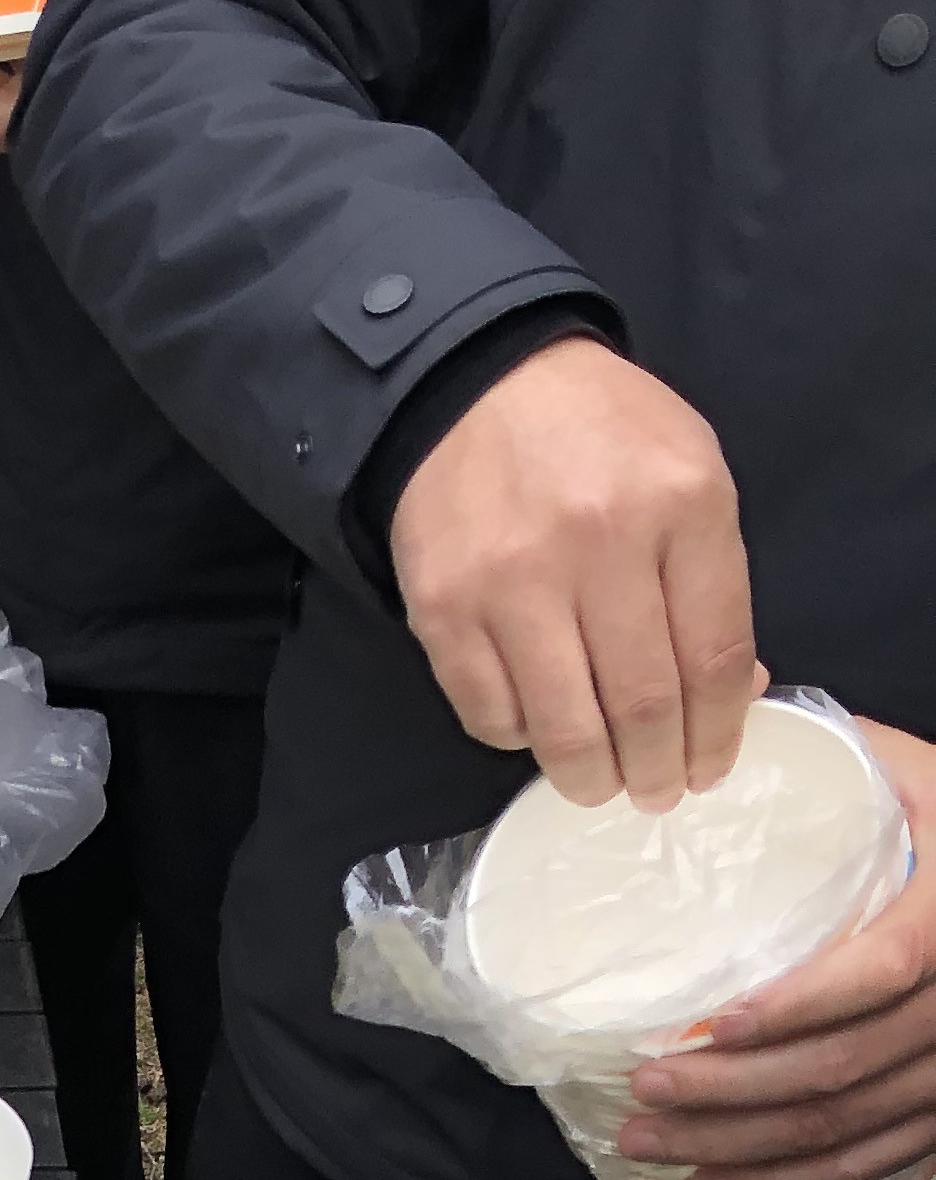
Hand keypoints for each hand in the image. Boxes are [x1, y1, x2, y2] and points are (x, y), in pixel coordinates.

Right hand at [389, 340, 756, 811]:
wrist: (477, 387)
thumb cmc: (597, 435)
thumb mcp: (688, 473)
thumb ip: (713, 579)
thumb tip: (735, 691)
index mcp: (681, 504)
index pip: (714, 656)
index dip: (719, 732)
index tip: (710, 767)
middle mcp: (599, 542)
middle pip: (644, 704)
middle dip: (657, 770)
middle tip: (656, 792)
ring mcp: (513, 581)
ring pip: (564, 728)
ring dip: (590, 777)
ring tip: (599, 783)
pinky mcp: (445, 611)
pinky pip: (491, 714)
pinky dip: (521, 738)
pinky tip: (538, 725)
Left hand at [620, 722, 935, 1179]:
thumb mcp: (916, 774)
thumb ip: (841, 751)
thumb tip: (734, 700)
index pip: (884, 971)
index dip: (801, 1007)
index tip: (717, 1024)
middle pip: (846, 1068)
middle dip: (730, 1094)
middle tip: (642, 1088)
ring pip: (845, 1126)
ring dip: (737, 1148)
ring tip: (648, 1142)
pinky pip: (869, 1161)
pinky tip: (717, 1178)